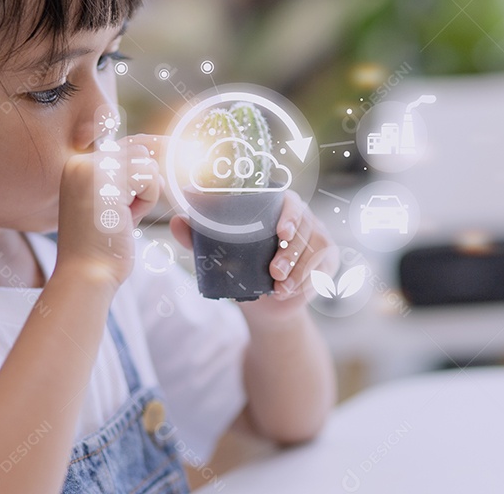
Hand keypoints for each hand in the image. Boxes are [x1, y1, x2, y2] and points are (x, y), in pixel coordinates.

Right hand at [54, 135, 162, 288]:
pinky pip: (149, 177)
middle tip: (125, 212)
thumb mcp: (112, 204)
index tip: (174, 149)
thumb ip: (126, 180)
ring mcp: (91, 168)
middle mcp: (80, 162)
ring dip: (146, 193)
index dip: (151, 151)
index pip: (125, 146)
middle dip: (145, 182)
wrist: (86, 274)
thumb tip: (158, 155)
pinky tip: (126, 218)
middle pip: (139, 151)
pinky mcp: (106, 179)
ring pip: (146, 163)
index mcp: (78, 167)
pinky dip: (146, 200)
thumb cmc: (103, 247)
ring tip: (122, 217)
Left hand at [170, 190, 338, 321]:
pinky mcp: (327, 259)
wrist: (264, 301)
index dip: (289, 213)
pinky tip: (292, 292)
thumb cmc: (240, 266)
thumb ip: (198, 238)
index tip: (280, 231)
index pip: (289, 201)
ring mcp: (318, 236)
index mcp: (277, 206)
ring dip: (298, 270)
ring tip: (280, 288)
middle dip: (290, 251)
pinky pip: (323, 268)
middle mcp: (301, 217)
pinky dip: (308, 282)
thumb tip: (176, 221)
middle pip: (305, 226)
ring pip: (315, 249)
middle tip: (274, 272)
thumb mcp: (217, 254)